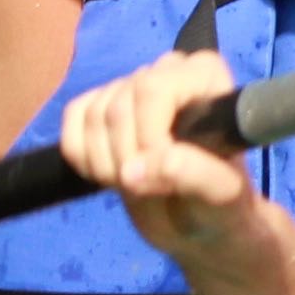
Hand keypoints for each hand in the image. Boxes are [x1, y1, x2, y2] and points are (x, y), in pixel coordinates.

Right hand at [55, 47, 277, 282]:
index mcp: (206, 76)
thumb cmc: (220, 205)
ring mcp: (130, 85)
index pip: (153, 89)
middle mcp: (166, 71)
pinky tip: (110, 175)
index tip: (164, 177)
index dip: (147, 137)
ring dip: (105, 165)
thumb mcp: (222, 195)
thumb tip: (137, 169)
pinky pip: (72, 119)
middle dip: (126, 159)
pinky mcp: (100, 105)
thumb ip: (193, 176)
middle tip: (150, 189)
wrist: (197, 223)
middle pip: (117, 104)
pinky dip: (82, 157)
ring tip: (136, 186)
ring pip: (92, 114)